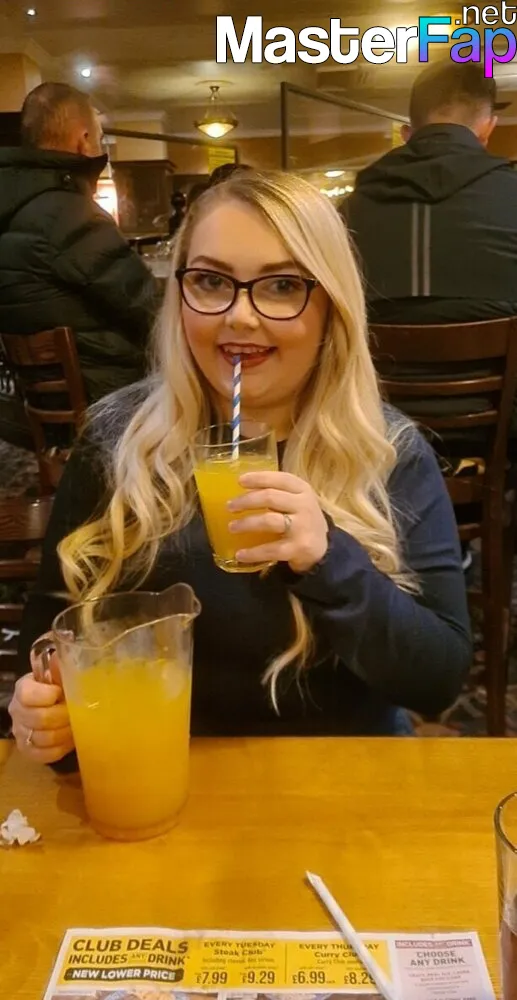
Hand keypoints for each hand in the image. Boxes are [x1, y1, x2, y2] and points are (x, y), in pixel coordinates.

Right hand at [8, 640, 73, 763]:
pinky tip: (70, 739)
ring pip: (45, 738)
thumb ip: (59, 670)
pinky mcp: (28, 751)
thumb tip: (61, 656)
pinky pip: (45, 755)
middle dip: (64, 716)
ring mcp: (21, 733)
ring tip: (77, 725)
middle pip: (40, 719)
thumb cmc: (55, 689)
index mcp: (23, 689)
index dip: (46, 695)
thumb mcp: (57, 677)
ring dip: (66, 733)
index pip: (27, 694)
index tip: (60, 693)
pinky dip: (61, 748)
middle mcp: (17, 712)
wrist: (49, 707)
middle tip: (78, 712)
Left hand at [228, 470, 328, 573]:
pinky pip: (271, 549)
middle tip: (230, 506)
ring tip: (232, 527)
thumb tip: (242, 490)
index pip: (280, 478)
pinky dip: (253, 552)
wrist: (323, 549)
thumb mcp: (297, 501)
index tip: (239, 481)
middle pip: (270, 497)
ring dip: (247, 523)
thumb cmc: (302, 519)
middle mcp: (304, 505)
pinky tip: (240, 554)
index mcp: (302, 490)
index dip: (259, 478)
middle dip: (246, 501)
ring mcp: (302, 527)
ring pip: (269, 521)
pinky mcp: (299, 548)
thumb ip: (277, 492)